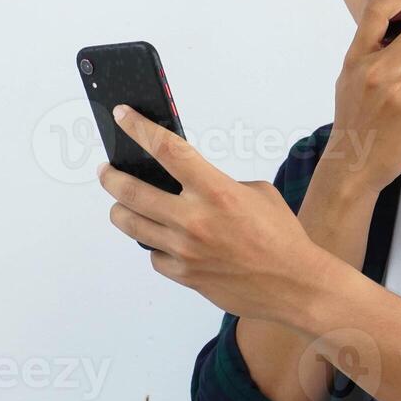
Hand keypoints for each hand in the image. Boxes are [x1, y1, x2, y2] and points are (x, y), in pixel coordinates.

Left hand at [97, 104, 328, 324]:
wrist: (294, 285)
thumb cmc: (281, 237)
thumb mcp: (257, 193)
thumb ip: (218, 184)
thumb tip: (189, 183)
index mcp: (217, 192)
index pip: (167, 150)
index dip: (138, 129)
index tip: (122, 116)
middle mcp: (195, 220)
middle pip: (131, 191)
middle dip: (111, 176)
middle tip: (107, 170)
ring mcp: (185, 250)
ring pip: (130, 224)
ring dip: (121, 210)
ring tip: (122, 203)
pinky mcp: (184, 275)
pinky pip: (153, 255)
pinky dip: (155, 245)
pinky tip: (163, 239)